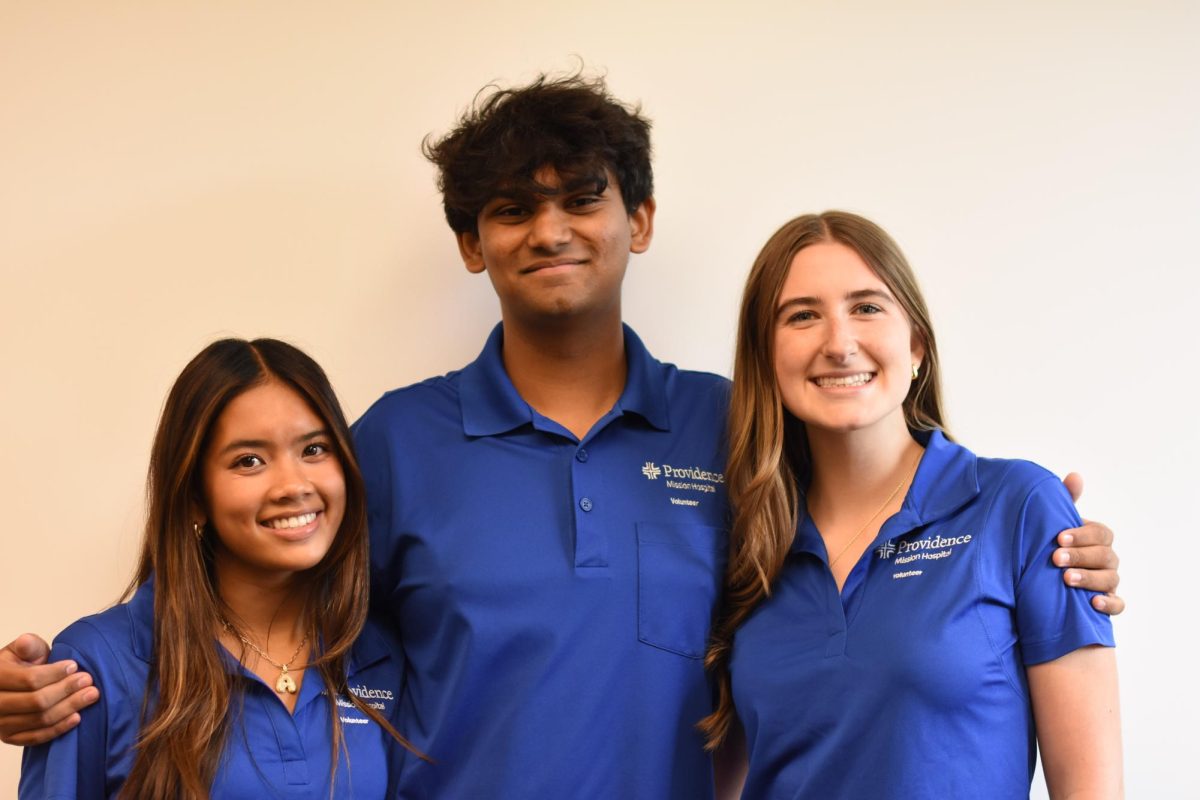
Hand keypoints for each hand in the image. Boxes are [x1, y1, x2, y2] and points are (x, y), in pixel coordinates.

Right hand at [0, 634, 98, 745]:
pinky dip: (58, 729)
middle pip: (37, 701)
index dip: (54, 673)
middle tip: (88, 680)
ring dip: (69, 707)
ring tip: (91, 695)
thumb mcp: (22, 650)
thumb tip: (26, 642)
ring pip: (39, 719)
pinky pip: (36, 737)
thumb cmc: (21, 664)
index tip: (74, 666)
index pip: (29, 679)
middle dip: (66, 690)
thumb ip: (27, 645)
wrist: (13, 686)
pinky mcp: (10, 738)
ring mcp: (0, 724)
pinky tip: (77, 717)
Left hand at [1056, 473, 1123, 615]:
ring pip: (1110, 579)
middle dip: (1080, 556)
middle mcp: (1107, 558)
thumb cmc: (1055, 545)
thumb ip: (1066, 501)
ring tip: (1066, 579)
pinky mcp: (1108, 602)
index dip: (1082, 535)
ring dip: (1089, 579)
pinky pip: (1117, 605)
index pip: (1100, 533)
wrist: (1044, 577)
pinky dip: (1109, 604)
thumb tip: (1075, 476)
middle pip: (1105, 556)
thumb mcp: (1057, 523)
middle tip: (1055, 558)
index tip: (1059, 537)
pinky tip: (1093, 603)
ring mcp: (1109, 581)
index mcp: (1097, 538)